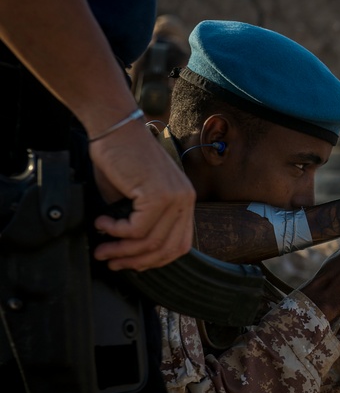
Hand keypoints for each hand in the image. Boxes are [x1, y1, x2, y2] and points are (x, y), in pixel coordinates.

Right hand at [90, 120, 195, 270]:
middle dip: (136, 262)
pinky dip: (116, 232)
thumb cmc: (121, 160)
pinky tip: (102, 222)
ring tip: (101, 250)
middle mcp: (186, 200)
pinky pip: (137, 229)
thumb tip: (130, 253)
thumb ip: (141, 222)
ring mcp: (175, 197)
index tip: (131, 264)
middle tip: (111, 263)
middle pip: (167, 248)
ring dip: (121, 251)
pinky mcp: (158, 194)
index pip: (179, 245)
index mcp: (185, 201)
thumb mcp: (136, 197)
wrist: (115, 128)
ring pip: (151, 242)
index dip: (155, 260)